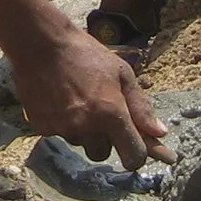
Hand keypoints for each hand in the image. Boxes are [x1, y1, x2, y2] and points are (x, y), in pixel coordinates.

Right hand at [12, 24, 170, 167]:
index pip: (133, 157)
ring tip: (78, 101)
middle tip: (101, 113)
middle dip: (105, 139)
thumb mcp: (122, 73)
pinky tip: (60, 100)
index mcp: (112, 114)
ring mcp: (63, 129)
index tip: (140, 150)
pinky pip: (60, 134)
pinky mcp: (42, 127)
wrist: (40, 43)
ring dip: (84, 131)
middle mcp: (87, 127)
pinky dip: (64, 124)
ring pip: (81, 143)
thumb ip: (141, 107)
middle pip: (103, 154)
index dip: (139, 155)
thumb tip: (160, 133)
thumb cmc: (85, 54)